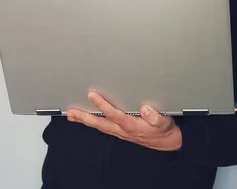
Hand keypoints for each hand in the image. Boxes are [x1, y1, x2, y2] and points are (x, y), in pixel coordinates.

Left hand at [66, 92, 182, 150]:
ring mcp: (119, 131)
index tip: (92, 95)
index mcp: (131, 124)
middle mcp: (122, 129)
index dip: (102, 105)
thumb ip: (155, 116)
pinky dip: (91, 123)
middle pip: (100, 123)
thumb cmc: (162, 129)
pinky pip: (102, 127)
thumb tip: (146, 109)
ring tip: (72, 114)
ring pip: (98, 125)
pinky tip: (84, 118)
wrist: (165, 141)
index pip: (114, 114)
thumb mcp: (163, 122)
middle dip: (85, 117)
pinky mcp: (119, 131)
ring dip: (84, 120)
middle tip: (72, 111)